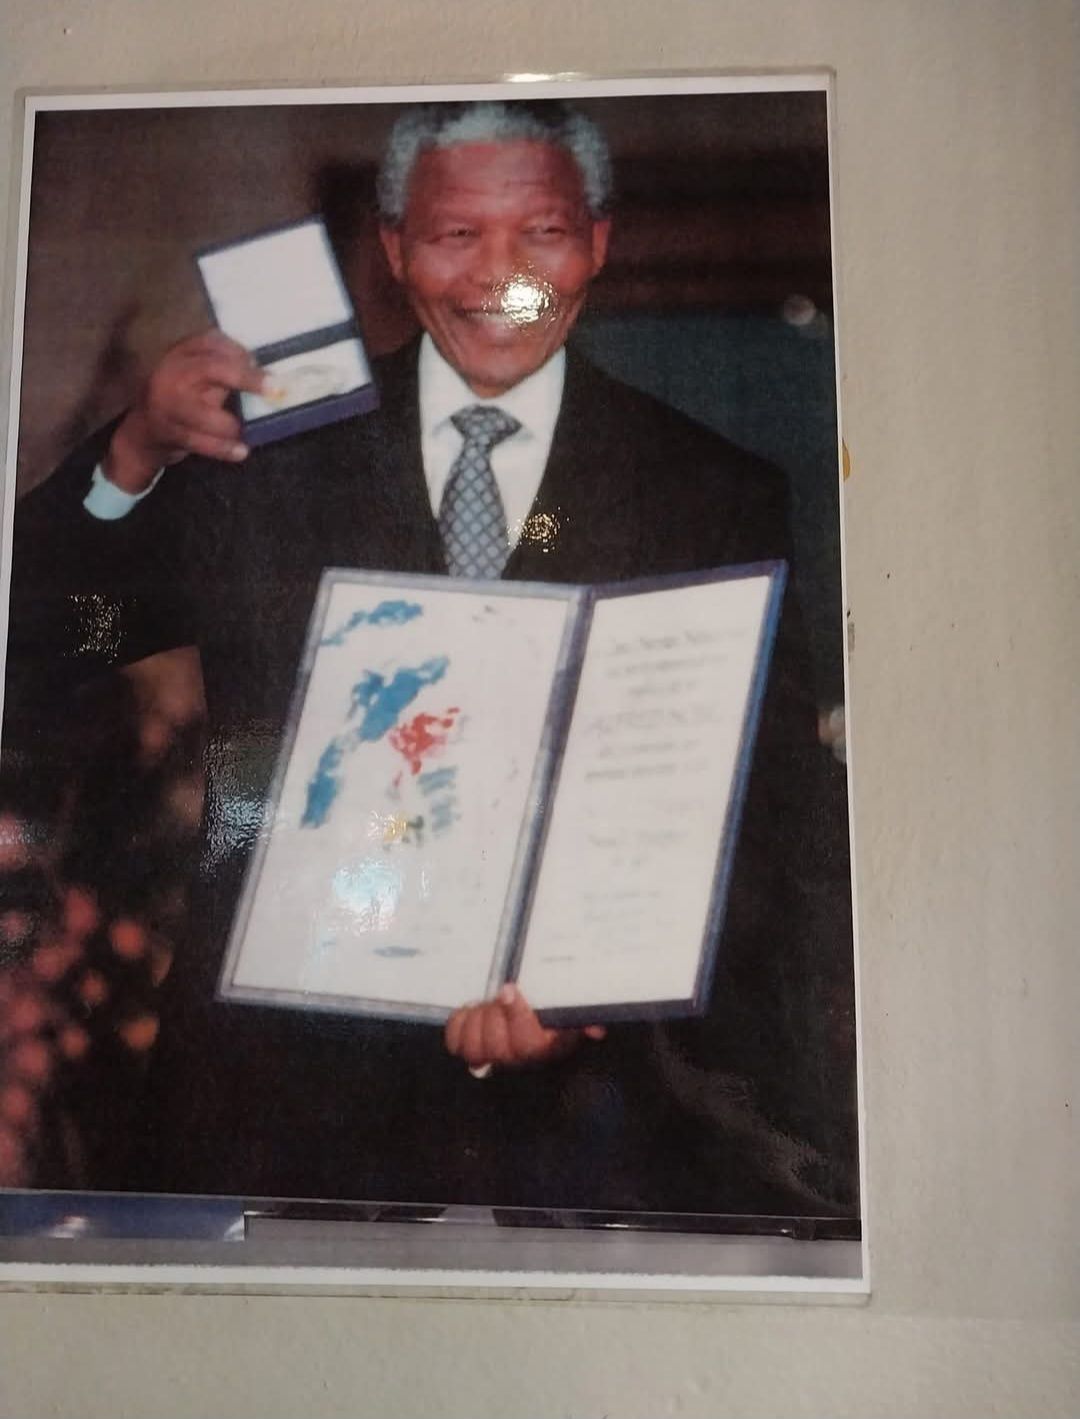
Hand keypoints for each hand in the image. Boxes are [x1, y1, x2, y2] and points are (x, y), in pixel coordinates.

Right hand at [104, 330, 265, 492]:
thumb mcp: (201, 377)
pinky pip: (197, 440)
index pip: (212, 343)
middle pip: (209, 369)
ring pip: (200, 412)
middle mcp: (171, 372)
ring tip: (245, 433)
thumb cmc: (184, 400)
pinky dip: (222, 448)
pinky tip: (241, 452)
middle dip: (244, 377)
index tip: (260, 363)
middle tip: (275, 388)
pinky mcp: (166, 430)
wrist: (143, 432)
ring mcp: (165, 402)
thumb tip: (270, 378)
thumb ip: (226, 372)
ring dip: (228, 425)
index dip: (240, 352)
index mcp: (182, 353)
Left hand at [444, 982, 605, 1070]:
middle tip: (498, 994)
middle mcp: (516, 1059)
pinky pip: (455, 1042)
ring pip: (473, 1046)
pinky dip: (460, 1023)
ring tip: (485, 1004)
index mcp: (542, 1048)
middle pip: (495, 1045)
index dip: (515, 1016)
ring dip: (476, 1020)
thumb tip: (595, 1030)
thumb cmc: (552, 1021)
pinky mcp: (469, 1050)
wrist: (531, 1032)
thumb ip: (583, 1021)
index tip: (509, 990)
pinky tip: (472, 1010)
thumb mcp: (570, 1018)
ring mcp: (490, 1058)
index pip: (527, 1043)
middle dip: (493, 1015)